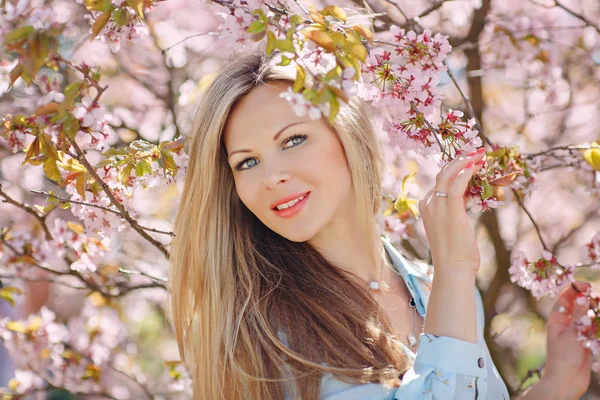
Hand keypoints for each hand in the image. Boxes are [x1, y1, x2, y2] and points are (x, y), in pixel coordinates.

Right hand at [418, 149, 486, 273]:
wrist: (453, 269)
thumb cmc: (456, 253)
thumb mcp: (454, 225)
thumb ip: (457, 209)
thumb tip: (469, 196)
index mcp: (427, 206)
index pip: (441, 180)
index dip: (456, 167)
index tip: (471, 160)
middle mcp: (428, 203)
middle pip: (442, 173)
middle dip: (460, 159)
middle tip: (477, 151)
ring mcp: (437, 207)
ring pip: (448, 174)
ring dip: (465, 161)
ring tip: (480, 154)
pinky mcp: (450, 211)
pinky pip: (457, 184)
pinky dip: (466, 172)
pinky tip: (476, 165)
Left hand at [543, 281, 591, 399]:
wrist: (566, 381)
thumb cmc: (563, 358)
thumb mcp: (571, 334)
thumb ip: (579, 316)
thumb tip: (583, 296)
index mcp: (557, 319)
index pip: (565, 298)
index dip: (575, 289)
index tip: (587, 285)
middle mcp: (565, 324)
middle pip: (578, 306)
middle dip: (588, 301)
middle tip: (597, 300)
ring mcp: (576, 333)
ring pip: (587, 317)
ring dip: (594, 313)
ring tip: (599, 311)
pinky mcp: (585, 342)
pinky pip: (593, 329)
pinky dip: (597, 326)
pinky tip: (598, 327)